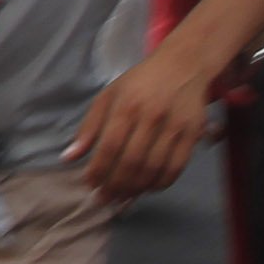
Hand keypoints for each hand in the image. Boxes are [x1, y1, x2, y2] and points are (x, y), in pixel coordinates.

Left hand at [62, 48, 210, 199]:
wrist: (183, 64)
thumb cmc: (140, 82)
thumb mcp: (108, 96)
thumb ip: (89, 127)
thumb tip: (69, 158)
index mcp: (127, 106)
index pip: (110, 147)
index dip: (98, 171)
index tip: (89, 185)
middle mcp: (152, 117)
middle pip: (132, 162)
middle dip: (116, 186)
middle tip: (105, 199)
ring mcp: (176, 126)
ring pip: (155, 169)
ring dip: (136, 189)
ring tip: (123, 198)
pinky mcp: (194, 133)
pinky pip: (177, 167)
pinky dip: (161, 183)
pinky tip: (147, 188)